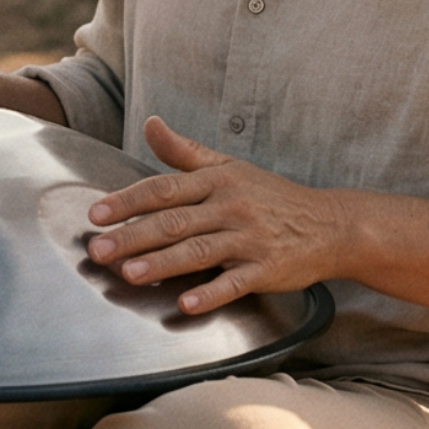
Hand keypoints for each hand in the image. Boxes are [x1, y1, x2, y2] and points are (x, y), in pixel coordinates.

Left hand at [85, 116, 349, 314]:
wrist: (331, 224)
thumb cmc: (272, 196)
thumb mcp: (229, 167)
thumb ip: (184, 151)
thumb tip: (150, 123)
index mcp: (217, 181)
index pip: (164, 189)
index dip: (128, 201)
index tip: (97, 214)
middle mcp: (231, 206)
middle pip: (174, 222)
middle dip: (133, 236)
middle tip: (98, 249)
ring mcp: (249, 239)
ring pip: (199, 251)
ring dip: (162, 263)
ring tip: (129, 274)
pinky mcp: (266, 269)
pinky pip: (235, 283)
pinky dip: (210, 294)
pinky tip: (186, 304)